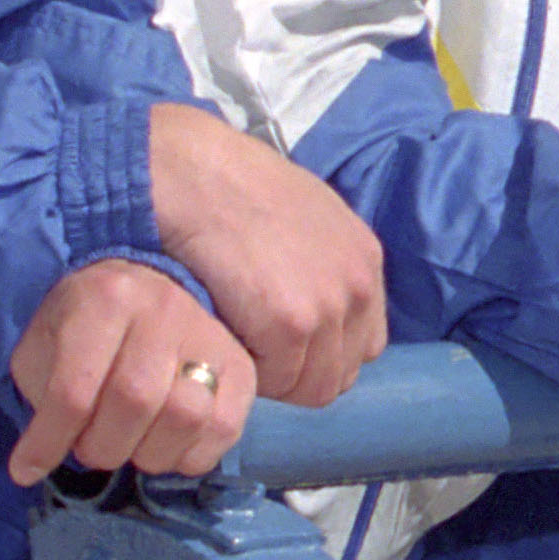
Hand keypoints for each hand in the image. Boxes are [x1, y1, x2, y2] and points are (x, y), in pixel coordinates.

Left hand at [4, 260, 258, 483]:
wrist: (144, 285)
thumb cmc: (82, 324)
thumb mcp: (44, 346)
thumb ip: (41, 397)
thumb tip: (36, 464)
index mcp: (104, 299)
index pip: (75, 388)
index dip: (48, 441)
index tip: (25, 469)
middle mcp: (162, 310)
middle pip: (136, 401)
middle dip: (102, 447)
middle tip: (90, 449)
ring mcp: (209, 335)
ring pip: (186, 416)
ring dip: (148, 455)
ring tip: (130, 448)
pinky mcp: (241, 365)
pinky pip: (225, 428)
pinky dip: (191, 456)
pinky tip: (166, 448)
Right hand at [146, 104, 388, 407]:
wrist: (193, 173)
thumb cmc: (233, 190)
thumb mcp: (303, 219)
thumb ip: (322, 266)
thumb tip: (313, 313)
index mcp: (365, 260)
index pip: (363, 345)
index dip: (320, 354)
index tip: (280, 345)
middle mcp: (359, 287)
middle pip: (340, 373)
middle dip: (296, 372)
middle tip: (250, 350)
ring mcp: (329, 307)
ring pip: (310, 386)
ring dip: (270, 375)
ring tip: (234, 342)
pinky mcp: (291, 323)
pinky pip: (275, 381)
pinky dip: (248, 371)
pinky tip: (223, 337)